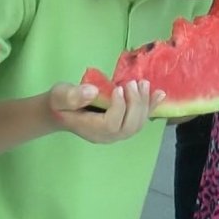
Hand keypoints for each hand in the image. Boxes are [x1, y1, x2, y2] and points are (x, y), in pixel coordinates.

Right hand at [47, 80, 163, 143]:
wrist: (60, 112)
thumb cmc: (59, 103)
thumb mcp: (59, 95)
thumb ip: (72, 96)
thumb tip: (93, 91)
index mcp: (90, 129)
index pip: (111, 124)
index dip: (119, 107)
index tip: (118, 87)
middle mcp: (106, 136)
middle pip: (128, 126)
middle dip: (135, 104)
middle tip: (132, 83)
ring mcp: (116, 133)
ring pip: (137, 125)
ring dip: (144, 104)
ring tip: (143, 84)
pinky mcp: (122, 126)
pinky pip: (140, 120)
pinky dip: (151, 107)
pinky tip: (159, 94)